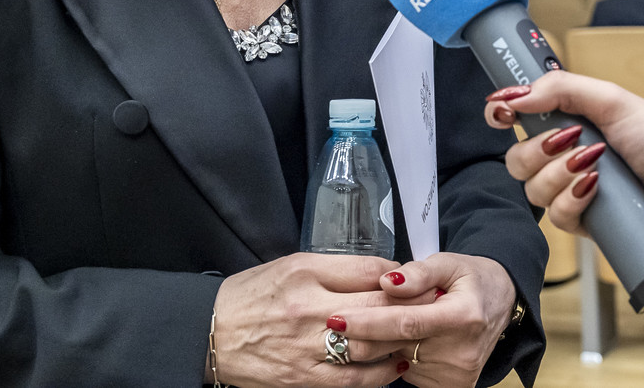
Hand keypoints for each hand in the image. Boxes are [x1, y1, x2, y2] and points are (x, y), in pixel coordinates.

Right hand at [210, 253, 410, 387]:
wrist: (210, 333)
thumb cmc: (252, 295)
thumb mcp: (291, 265)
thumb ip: (337, 268)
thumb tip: (382, 272)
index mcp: (306, 273)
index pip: (370, 271)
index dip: (401, 276)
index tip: (417, 278)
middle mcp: (309, 310)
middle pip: (378, 307)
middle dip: (411, 306)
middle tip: (433, 305)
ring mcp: (306, 348)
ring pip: (372, 345)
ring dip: (401, 340)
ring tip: (419, 334)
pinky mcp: (303, 379)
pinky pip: (353, 380)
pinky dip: (380, 375)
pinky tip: (396, 365)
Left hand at [333, 253, 517, 387]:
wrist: (501, 305)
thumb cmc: (473, 280)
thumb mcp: (450, 263)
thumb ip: (419, 273)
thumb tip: (387, 282)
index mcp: (462, 316)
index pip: (406, 323)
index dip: (368, 322)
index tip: (337, 318)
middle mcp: (461, 352)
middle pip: (395, 346)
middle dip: (365, 334)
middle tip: (345, 319)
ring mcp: (456, 374)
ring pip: (397, 361)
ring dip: (385, 343)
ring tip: (400, 321)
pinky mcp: (451, 387)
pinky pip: (407, 373)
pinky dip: (400, 355)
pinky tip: (412, 339)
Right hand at [483, 69, 643, 249]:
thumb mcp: (612, 100)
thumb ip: (561, 89)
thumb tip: (513, 95)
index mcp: (568, 120)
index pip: (519, 116)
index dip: (502, 112)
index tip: (502, 111)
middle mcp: (563, 156)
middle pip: (516, 158)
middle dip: (538, 149)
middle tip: (571, 138)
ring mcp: (570, 190)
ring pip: (532, 189)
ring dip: (560, 174)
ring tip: (594, 164)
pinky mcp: (581, 221)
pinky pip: (555, 216)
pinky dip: (573, 199)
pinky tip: (596, 189)